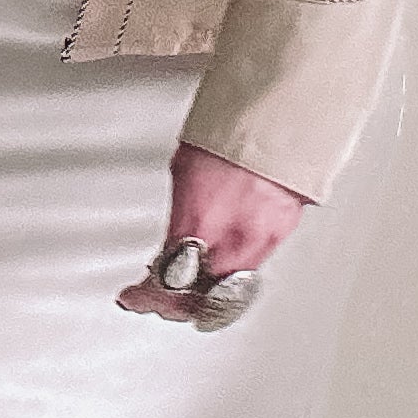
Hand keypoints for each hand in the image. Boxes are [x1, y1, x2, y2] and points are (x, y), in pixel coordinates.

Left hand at [116, 140, 309, 319]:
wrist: (276, 116)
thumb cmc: (230, 131)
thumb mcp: (184, 172)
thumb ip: (181, 218)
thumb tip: (173, 242)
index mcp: (200, 221)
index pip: (168, 282)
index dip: (147, 297)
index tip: (133, 297)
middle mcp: (234, 237)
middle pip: (202, 297)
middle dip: (177, 302)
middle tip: (160, 297)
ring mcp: (263, 237)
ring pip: (231, 286)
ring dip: (207, 289)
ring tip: (190, 282)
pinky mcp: (284, 231)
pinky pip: (254, 263)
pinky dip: (234, 268)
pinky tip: (224, 260)